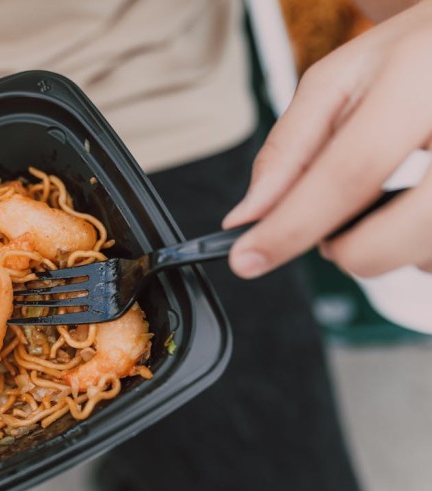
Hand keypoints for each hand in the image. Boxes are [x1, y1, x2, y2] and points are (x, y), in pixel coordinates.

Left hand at [223, 0, 431, 278]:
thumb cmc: (404, 59)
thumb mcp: (335, 84)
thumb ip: (287, 150)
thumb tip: (247, 216)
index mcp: (418, 87)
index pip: (348, 173)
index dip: (292, 227)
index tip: (248, 260)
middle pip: (398, 233)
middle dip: (348, 251)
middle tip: (331, 234)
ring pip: (426, 253)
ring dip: (388, 249)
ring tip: (383, 205)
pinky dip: (416, 246)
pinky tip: (413, 213)